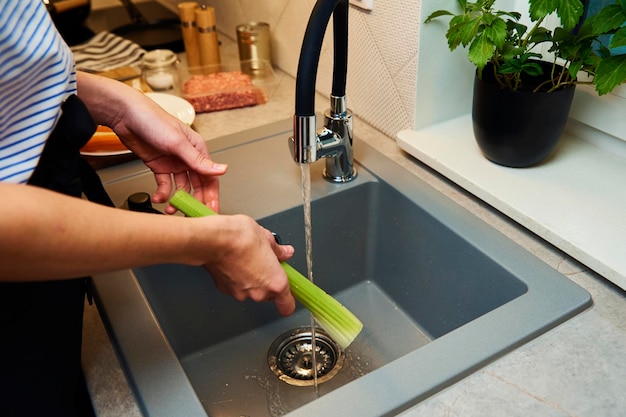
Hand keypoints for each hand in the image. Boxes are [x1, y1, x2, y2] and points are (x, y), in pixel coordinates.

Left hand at [76, 72, 226, 211]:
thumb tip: (222, 170)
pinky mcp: (159, 165)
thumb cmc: (153, 120)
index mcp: (197, 149)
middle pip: (198, 185)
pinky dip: (163, 193)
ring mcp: (173, 162)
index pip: (209, 177)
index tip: (211, 211)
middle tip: (193, 215)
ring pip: (181, 187)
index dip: (211, 195)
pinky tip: (159, 198)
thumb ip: (199, 160)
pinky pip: (164, 184)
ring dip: (178, 200)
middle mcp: (187, 157)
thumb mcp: (178, 143)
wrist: (125, 114)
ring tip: (171, 209)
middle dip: (196, 201)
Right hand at [200, 215, 295, 315]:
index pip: (287, 305)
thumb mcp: (267, 238)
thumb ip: (278, 250)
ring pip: (251, 290)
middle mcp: (259, 293)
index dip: (288, 302)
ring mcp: (241, 293)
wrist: (213, 240)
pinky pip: (235, 286)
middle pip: (268, 294)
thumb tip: (284, 252)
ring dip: (250, 279)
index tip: (289, 297)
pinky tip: (234, 262)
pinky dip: (236, 277)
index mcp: (276, 282)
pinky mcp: (225, 289)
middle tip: (264, 264)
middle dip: (267, 281)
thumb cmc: (240, 238)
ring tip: (246, 259)